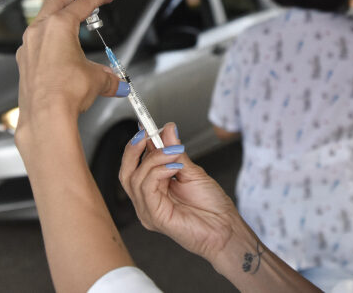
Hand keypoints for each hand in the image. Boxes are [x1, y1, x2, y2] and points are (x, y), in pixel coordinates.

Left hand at [15, 0, 122, 138]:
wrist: (46, 116)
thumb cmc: (66, 92)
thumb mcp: (97, 79)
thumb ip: (109, 77)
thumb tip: (117, 83)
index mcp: (59, 25)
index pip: (82, 4)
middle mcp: (39, 31)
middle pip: (56, 3)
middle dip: (73, 0)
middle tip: (86, 2)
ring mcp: (28, 46)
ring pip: (42, 21)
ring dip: (57, 19)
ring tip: (72, 27)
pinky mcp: (24, 62)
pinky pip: (36, 42)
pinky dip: (49, 40)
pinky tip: (59, 52)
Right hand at [120, 123, 242, 260]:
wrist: (225, 228)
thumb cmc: (212, 206)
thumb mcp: (192, 171)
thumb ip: (175, 152)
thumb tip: (167, 130)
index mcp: (154, 188)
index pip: (136, 164)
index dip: (138, 144)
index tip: (145, 125)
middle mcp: (147, 200)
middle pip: (126, 172)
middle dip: (133, 149)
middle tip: (147, 133)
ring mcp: (148, 209)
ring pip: (135, 178)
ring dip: (154, 158)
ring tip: (175, 152)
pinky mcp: (153, 217)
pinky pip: (146, 189)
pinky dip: (158, 172)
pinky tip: (174, 167)